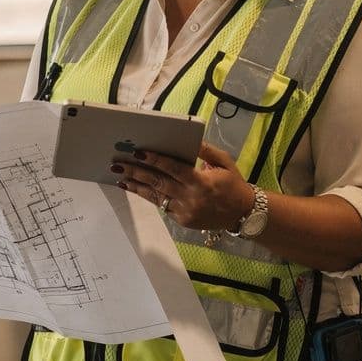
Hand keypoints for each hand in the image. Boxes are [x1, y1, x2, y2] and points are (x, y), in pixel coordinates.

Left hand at [113, 142, 253, 231]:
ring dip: (137, 186)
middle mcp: (191, 198)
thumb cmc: (233, 185)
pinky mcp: (182, 220)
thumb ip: (206, 151)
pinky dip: (149, 196)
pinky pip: (162, 206)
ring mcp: (185, 211)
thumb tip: (190, 140)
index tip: (139, 153)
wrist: (243, 213)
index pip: (173, 169)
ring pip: (156, 197)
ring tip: (120, 178)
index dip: (155, 160)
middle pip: (158, 183)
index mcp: (201, 182)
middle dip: (137, 172)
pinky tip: (136, 188)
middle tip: (119, 164)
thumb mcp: (225, 162)